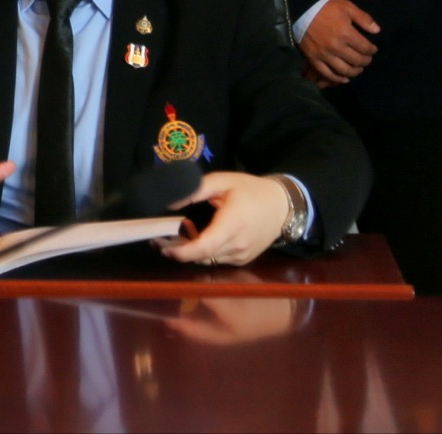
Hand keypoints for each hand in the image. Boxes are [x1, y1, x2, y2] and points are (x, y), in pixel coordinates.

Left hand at [159, 171, 290, 266]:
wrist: (282, 206)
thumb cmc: (251, 190)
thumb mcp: (223, 181)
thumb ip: (195, 189)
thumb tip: (169, 201)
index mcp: (232, 224)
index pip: (204, 247)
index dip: (181, 251)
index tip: (163, 246)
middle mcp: (238, 245)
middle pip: (202, 256)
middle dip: (178, 251)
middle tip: (159, 240)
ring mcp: (241, 255)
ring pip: (208, 260)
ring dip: (189, 253)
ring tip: (171, 240)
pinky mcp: (242, 259)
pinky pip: (217, 259)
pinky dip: (203, 253)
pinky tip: (193, 242)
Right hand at [299, 0, 379, 86]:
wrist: (301, 10)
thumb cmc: (326, 8)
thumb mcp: (347, 7)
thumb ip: (363, 18)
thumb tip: (377, 31)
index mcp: (345, 33)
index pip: (364, 48)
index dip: (372, 50)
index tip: (373, 49)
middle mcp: (336, 47)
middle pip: (356, 60)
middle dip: (365, 61)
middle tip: (367, 59)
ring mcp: (324, 55)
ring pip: (344, 70)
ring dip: (355, 71)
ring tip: (358, 69)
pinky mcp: (314, 59)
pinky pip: (327, 73)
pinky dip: (338, 78)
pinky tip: (345, 78)